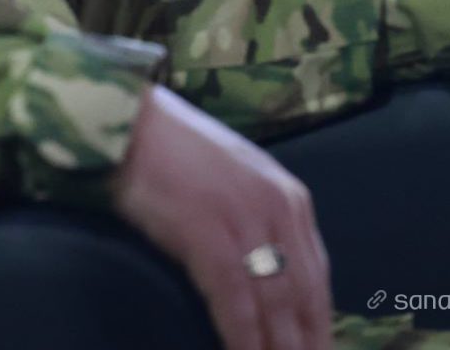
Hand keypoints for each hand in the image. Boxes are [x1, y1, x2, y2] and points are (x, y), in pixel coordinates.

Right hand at [112, 87, 332, 349]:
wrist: (129, 123)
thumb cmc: (174, 156)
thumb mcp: (237, 185)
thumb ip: (260, 224)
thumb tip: (267, 275)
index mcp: (290, 199)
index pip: (318, 276)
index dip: (320, 324)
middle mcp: (278, 208)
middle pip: (304, 295)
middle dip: (306, 342)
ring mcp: (245, 219)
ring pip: (275, 302)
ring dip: (279, 347)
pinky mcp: (208, 231)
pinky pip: (234, 298)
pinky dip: (243, 336)